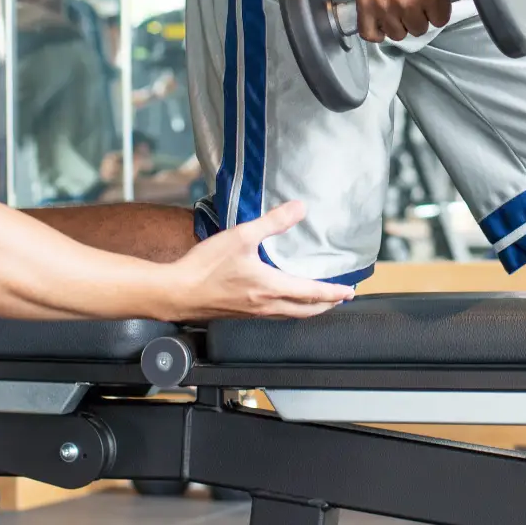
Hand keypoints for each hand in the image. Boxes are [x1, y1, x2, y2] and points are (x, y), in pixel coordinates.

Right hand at [162, 201, 354, 320]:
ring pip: (291, 316)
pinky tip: (283, 302)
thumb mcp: (241, 236)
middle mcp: (266, 305)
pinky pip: (274, 316)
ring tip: (317, 302)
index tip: (349, 291)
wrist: (176, 293)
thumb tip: (299, 208)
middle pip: (306, 311)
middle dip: (326, 305)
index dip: (333, 293)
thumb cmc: (205, 267)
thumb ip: (272, 222)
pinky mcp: (241, 314)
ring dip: (309, 310)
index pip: (312, 293)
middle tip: (339, 299)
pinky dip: (289, 311)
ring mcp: (253, 313)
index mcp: (270, 288)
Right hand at [351, 0, 453, 42]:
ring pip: (397, 33)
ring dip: (399, 23)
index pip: (440, 20)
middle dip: (419, 17)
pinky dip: (376, 31)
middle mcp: (407, 3)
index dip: (438, 11)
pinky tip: (381, 23)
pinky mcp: (364, 3)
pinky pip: (370, 33)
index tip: (433, 2)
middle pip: (418, 29)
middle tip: (415, 3)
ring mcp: (383, 5)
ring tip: (398, 10)